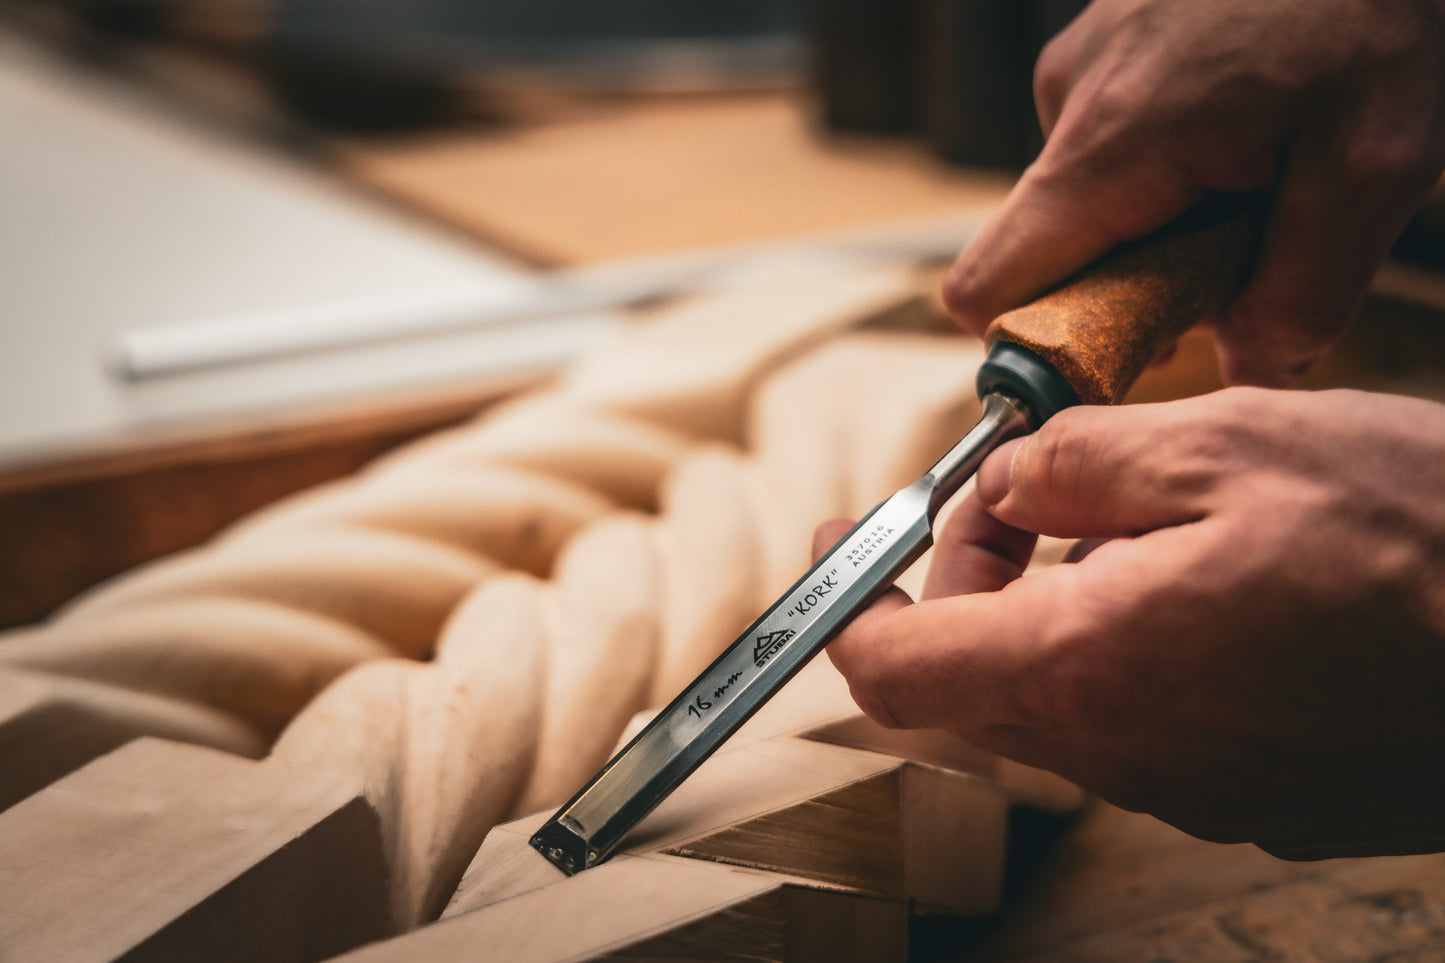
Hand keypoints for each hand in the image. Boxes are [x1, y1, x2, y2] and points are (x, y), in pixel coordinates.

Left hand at [822, 388, 1444, 857]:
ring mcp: (1196, 791)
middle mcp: (1128, 755)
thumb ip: (1080, 464)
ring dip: (1048, 616)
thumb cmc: (1422, 539)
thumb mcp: (1228, 443)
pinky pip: (1143, 726)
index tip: (844, 543)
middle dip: (961, 586)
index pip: (898, 669)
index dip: (847, 605)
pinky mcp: (1257, 799)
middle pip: (971, 686)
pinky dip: (1124, 653)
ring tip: (1123, 523)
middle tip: (1010, 502)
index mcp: (1090, 668)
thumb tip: (1011, 485)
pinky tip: (1196, 586)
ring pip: (1057, 703)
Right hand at [944, 0, 1444, 386]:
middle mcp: (1072, 97)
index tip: (1120, 358)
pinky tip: (1251, 121)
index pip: (986, 287)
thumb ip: (1303, 294)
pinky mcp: (1112, 34)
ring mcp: (1087, 57)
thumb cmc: (1385, 2)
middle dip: (1133, 280)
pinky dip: (1172, 159)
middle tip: (1239, 249)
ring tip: (1262, 167)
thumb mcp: (1377, 164)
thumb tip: (1249, 367)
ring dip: (1161, 215)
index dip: (1035, 347)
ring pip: (1088, 193)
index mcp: (1112, 142)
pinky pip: (1113, 135)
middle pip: (1048, 251)